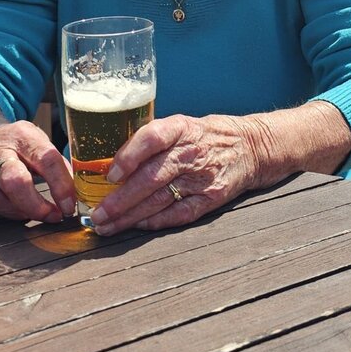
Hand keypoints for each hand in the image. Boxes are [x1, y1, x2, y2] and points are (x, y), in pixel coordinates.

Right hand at [0, 118, 74, 222]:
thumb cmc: (15, 144)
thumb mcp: (38, 143)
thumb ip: (57, 165)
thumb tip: (77, 192)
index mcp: (22, 135)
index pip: (46, 159)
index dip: (61, 185)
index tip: (70, 205)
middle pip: (15, 182)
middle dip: (36, 206)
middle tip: (53, 216)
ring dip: (20, 213)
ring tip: (34, 211)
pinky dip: (4, 213)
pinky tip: (13, 207)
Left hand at [89, 113, 261, 234]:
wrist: (252, 147)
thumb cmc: (207, 135)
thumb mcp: (183, 125)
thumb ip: (152, 141)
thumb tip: (110, 164)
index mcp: (182, 128)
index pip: (153, 137)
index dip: (129, 155)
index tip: (110, 174)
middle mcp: (193, 152)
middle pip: (152, 177)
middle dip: (120, 200)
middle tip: (98, 214)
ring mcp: (203, 178)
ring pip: (160, 200)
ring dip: (130, 216)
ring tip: (107, 225)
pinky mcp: (212, 198)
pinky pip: (179, 214)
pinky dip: (156, 222)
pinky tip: (137, 226)